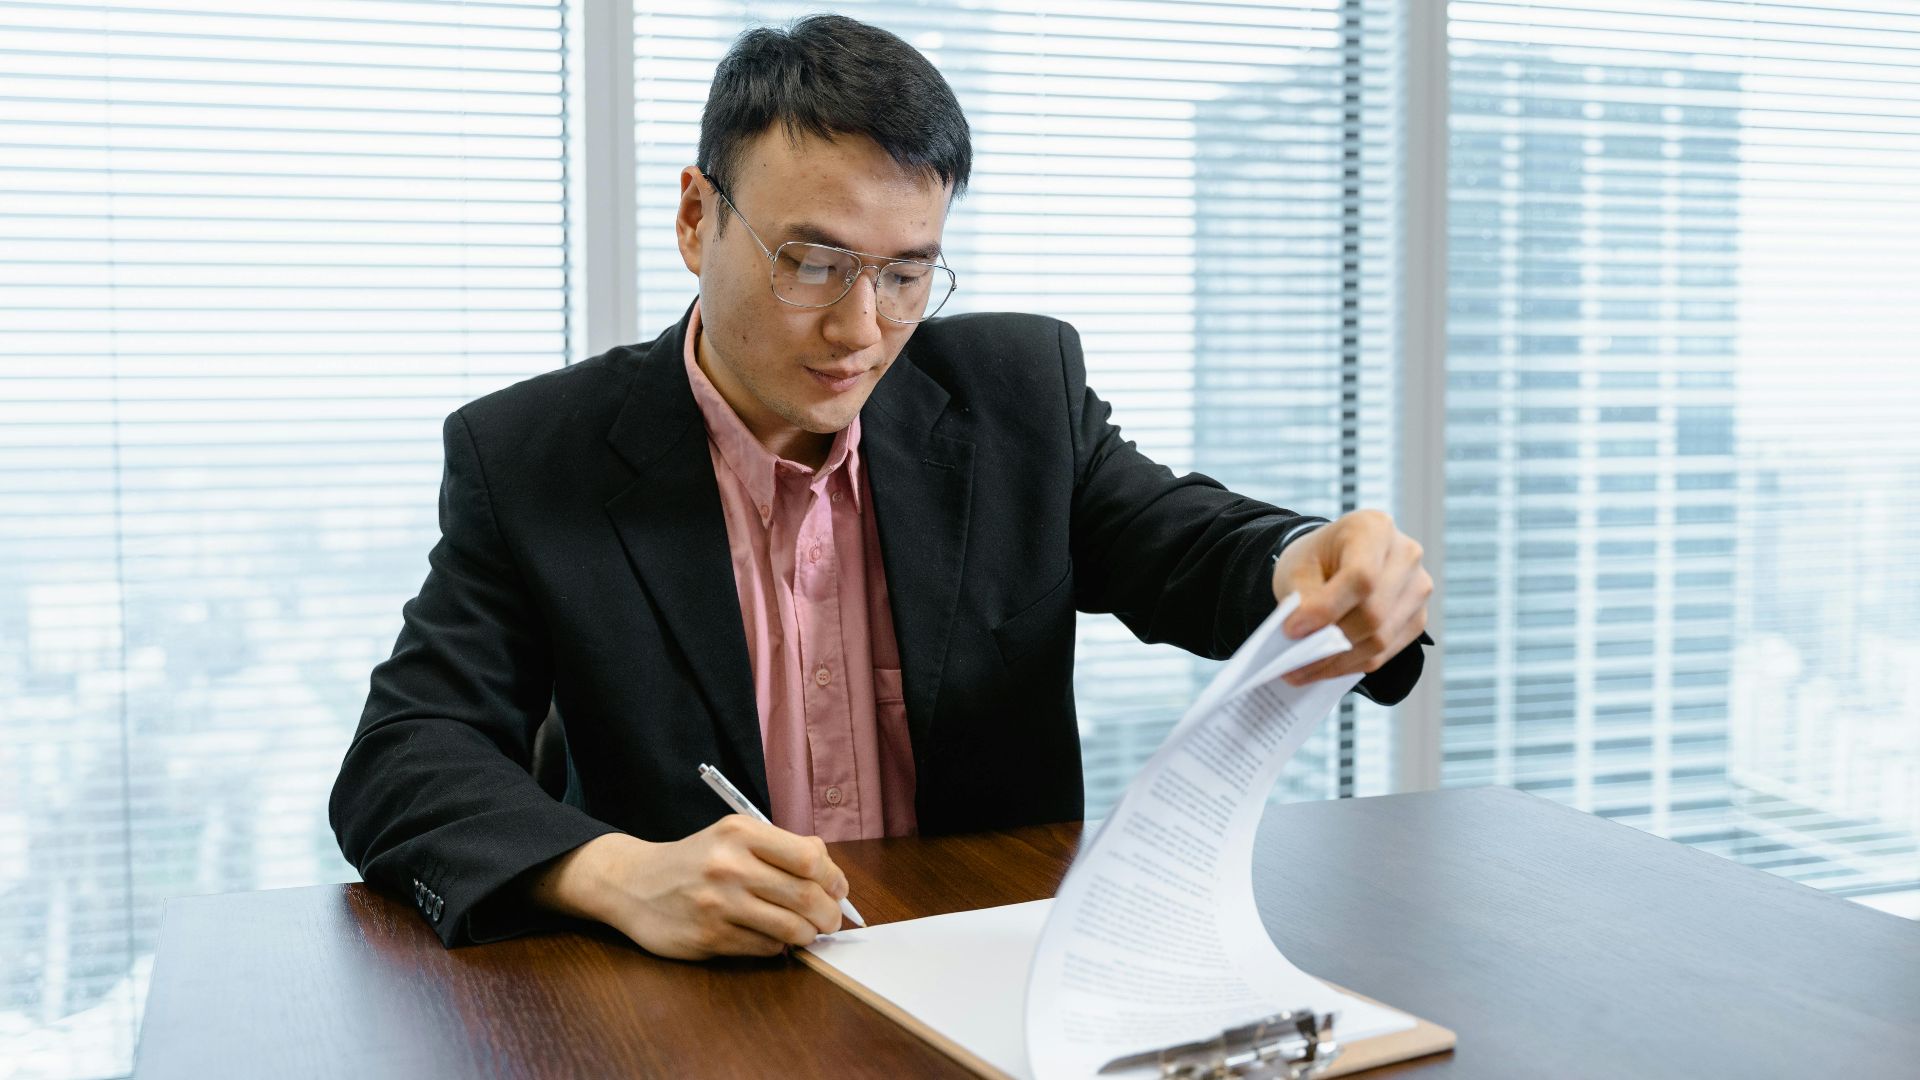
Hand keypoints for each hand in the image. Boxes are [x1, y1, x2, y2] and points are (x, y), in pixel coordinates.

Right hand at [527, 815, 849, 959]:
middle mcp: (730, 865)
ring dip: (808, 935)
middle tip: (830, 921)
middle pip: (806, 896)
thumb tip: (833, 879)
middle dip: (829, 914)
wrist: (634, 883)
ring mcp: (718, 903)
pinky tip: (770, 937)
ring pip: (790, 928)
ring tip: (806, 932)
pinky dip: (778, 945)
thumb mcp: (732, 837)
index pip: (810, 857)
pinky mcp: (709, 936)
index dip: (834, 878)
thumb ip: (780, 850)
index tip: (837, 890)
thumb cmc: (696, 860)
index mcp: (741, 833)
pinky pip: (765, 947)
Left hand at [1270, 509, 1430, 685]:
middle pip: (1373, 613)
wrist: (1337, 559)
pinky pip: (1385, 653)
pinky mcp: (1418, 618)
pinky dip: (1351, 665)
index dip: (1327, 609)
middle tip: (1290, 662)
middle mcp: (1406, 555)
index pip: (1361, 577)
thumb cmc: (1317, 559)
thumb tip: (1304, 639)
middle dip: (1329, 643)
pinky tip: (1322, 669)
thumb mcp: (1299, 568)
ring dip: (1337, 662)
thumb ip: (1304, 600)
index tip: (1292, 630)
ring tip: (1298, 672)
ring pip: (1380, 639)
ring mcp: (1418, 588)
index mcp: (1374, 528)